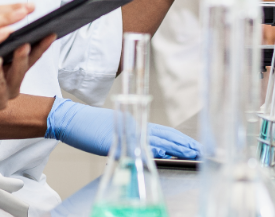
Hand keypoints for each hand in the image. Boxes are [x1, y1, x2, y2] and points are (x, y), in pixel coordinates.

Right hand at [44, 98, 199, 158]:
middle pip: (167, 136)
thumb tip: (149, 151)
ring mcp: (129, 133)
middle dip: (186, 144)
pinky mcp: (120, 141)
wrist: (72, 120)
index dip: (181, 140)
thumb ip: (132, 139)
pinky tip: (169, 155)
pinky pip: (142, 147)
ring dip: (178, 148)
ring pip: (160, 140)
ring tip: (193, 153)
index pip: (165, 133)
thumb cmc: (89, 127)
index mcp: (137, 124)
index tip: (195, 146)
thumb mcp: (114, 131)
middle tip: (203, 151)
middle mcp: (137, 127)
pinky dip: (157, 151)